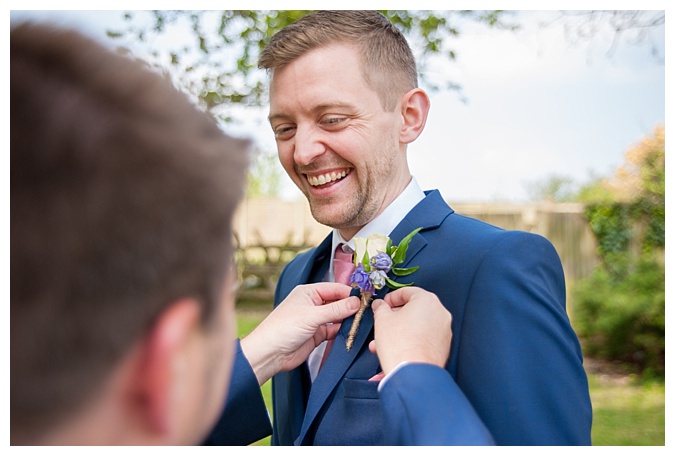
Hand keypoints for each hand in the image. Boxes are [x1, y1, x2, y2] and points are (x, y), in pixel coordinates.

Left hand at [241, 283, 358, 384]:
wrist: (270, 353)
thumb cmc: (283, 329)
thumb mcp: (313, 316)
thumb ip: (336, 309)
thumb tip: (356, 302)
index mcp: (308, 293)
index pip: (335, 289)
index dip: (350, 294)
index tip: (364, 299)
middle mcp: (312, 304)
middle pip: (337, 302)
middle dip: (350, 307)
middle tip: (366, 312)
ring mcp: (315, 320)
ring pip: (337, 317)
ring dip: (347, 320)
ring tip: (361, 323)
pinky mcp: (317, 335)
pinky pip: (334, 330)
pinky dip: (342, 332)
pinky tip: (351, 333)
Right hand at [369, 287, 451, 375]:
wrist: (412, 373)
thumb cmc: (399, 344)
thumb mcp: (382, 319)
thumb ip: (380, 307)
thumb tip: (380, 305)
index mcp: (427, 300)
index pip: (407, 292)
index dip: (391, 298)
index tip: (383, 305)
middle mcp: (440, 312)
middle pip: (414, 309)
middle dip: (395, 316)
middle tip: (383, 322)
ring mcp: (444, 330)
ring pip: (418, 325)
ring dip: (400, 330)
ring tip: (383, 341)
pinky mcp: (443, 346)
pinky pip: (424, 337)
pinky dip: (411, 339)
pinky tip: (396, 348)